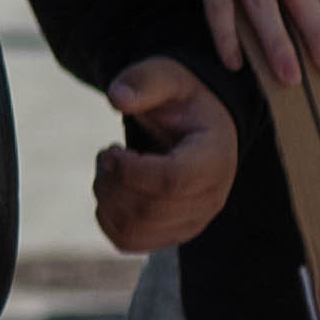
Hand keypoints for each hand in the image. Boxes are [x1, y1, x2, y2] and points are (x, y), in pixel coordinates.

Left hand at [89, 60, 237, 253]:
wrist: (194, 126)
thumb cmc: (180, 100)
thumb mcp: (167, 77)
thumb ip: (144, 82)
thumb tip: (117, 97)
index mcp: (215, 158)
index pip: (171, 181)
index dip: (129, 170)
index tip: (111, 149)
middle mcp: (211, 197)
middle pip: (148, 210)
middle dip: (111, 182)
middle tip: (105, 155)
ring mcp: (193, 221)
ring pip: (134, 230)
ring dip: (106, 199)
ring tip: (108, 170)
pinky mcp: (172, 234)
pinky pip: (129, 242)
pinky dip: (106, 218)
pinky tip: (112, 189)